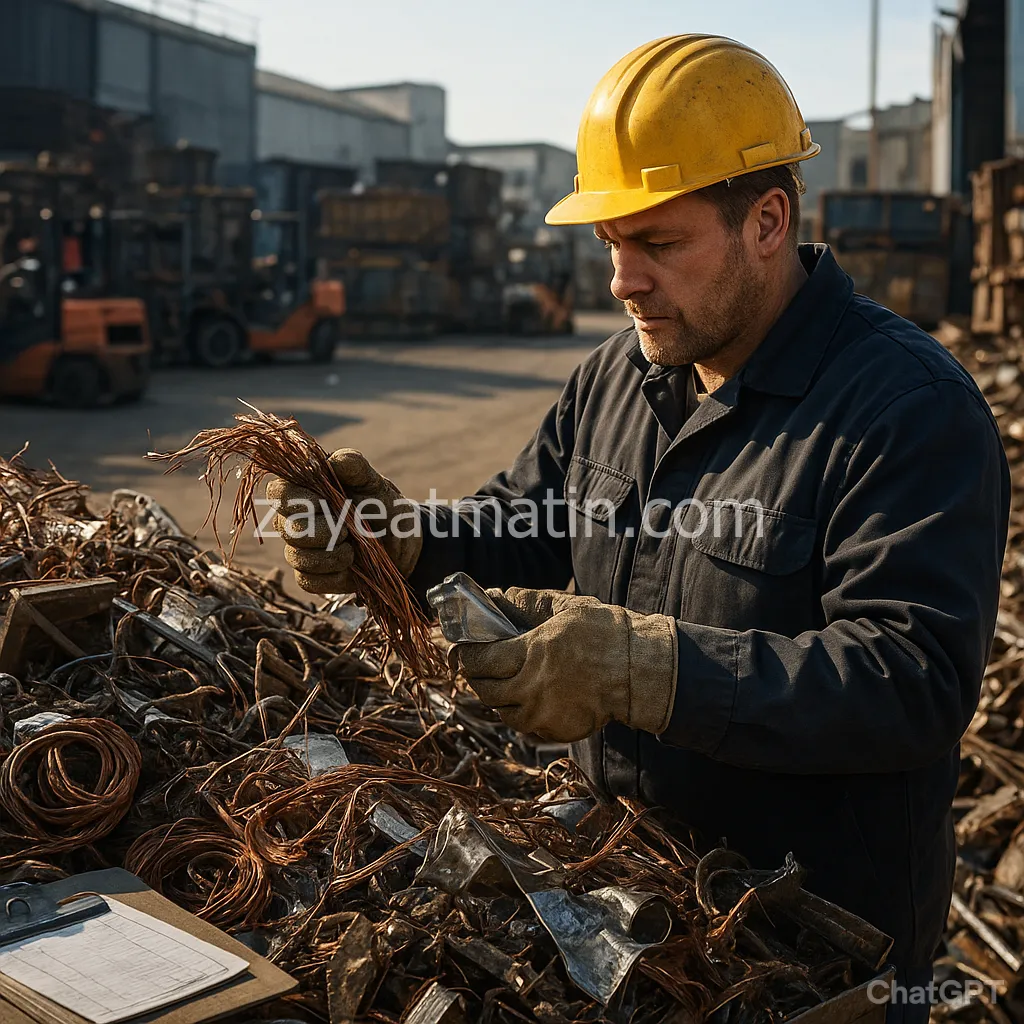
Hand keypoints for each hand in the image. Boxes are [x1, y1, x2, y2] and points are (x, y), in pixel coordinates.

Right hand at [265, 449, 421, 594]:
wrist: (399, 543)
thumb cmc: (381, 505)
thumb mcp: (374, 483)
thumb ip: (356, 467)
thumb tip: (337, 460)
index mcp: (303, 490)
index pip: (278, 492)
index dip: (297, 500)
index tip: (324, 502)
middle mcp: (293, 519)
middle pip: (288, 528)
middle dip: (325, 530)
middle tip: (349, 528)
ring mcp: (299, 549)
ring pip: (296, 556)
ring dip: (332, 554)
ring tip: (354, 547)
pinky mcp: (309, 576)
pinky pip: (309, 580)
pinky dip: (335, 575)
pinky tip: (351, 565)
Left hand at [456, 587, 676, 742]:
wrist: (640, 671)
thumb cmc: (606, 633)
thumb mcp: (567, 608)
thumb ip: (528, 603)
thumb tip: (496, 595)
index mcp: (533, 652)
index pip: (482, 659)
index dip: (466, 655)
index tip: (461, 649)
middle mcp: (533, 686)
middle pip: (486, 689)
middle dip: (475, 677)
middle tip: (475, 667)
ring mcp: (544, 713)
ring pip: (502, 711)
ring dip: (496, 697)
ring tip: (500, 683)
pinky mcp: (556, 730)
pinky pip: (525, 725)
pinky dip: (519, 713)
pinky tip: (525, 698)